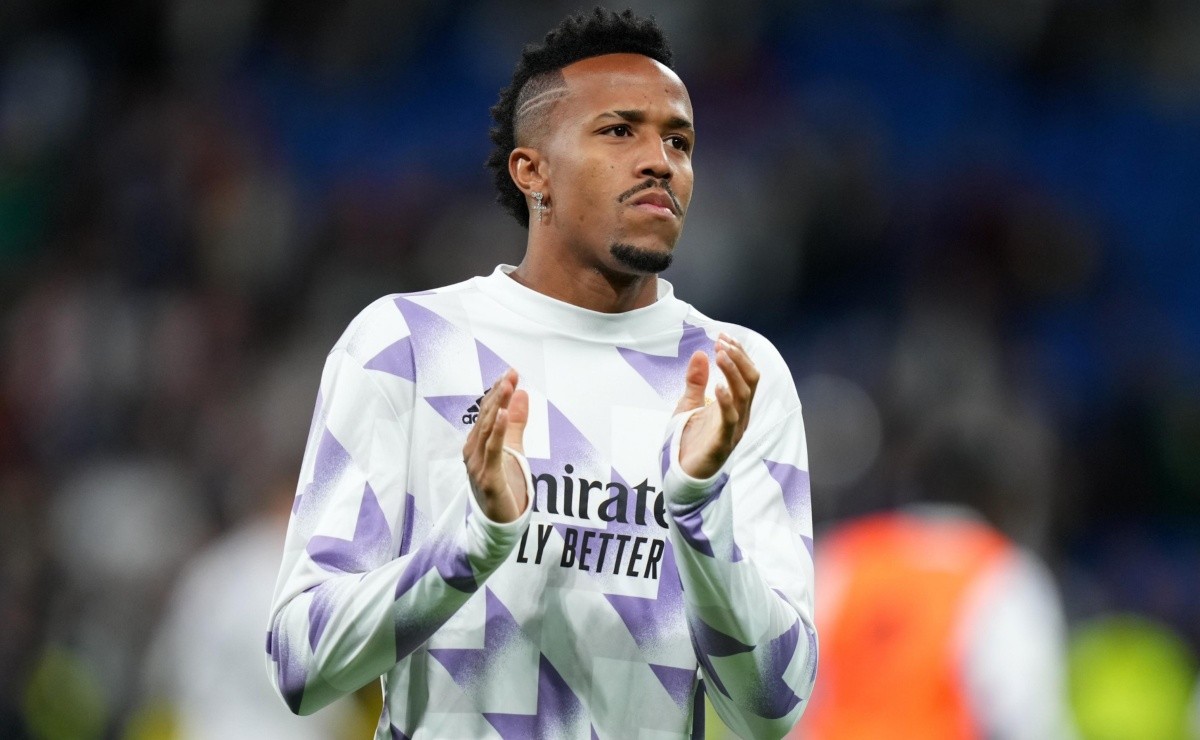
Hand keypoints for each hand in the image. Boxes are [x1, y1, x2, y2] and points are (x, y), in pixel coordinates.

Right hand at [463, 369, 528, 522]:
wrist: (499, 522)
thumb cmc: (503, 484)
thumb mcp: (513, 448)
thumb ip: (517, 422)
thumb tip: (522, 393)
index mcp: (477, 443)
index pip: (487, 413)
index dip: (498, 392)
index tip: (510, 373)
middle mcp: (473, 452)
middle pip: (486, 418)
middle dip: (498, 395)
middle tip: (510, 374)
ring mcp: (477, 465)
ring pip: (487, 431)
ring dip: (498, 407)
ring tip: (507, 387)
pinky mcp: (487, 478)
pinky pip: (493, 451)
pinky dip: (498, 431)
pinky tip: (503, 415)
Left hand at [674, 334, 758, 479]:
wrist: (680, 473)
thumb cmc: (688, 440)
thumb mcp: (689, 404)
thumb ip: (696, 381)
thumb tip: (701, 353)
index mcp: (735, 405)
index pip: (746, 374)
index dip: (738, 354)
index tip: (722, 337)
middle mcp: (740, 415)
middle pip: (751, 381)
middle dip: (739, 359)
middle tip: (722, 343)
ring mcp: (734, 429)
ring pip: (744, 396)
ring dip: (733, 372)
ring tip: (720, 355)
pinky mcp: (722, 443)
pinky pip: (730, 420)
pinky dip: (726, 401)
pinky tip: (718, 387)